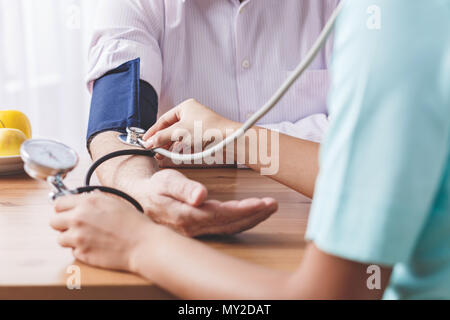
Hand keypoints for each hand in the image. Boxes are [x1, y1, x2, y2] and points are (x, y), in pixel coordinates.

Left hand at [50, 192, 155, 271]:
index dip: (64, 209)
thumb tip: (84, 199)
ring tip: (88, 237)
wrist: (143, 244)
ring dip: (71, 238)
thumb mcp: (115, 202)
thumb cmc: (134, 223)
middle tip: (76, 226)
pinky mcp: (81, 253)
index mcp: (87, 202)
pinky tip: (96, 246)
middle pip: (53, 221)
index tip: (68, 212)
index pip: (58, 203)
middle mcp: (79, 218)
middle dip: (63, 224)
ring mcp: (78, 237)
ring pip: (60, 238)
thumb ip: (95, 200)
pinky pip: (72, 251)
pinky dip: (81, 250)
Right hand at [127, 169, 277, 236]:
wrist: (141, 198)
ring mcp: (198, 231)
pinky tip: (252, 214)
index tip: (263, 203)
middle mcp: (195, 228)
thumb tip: (201, 197)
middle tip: (274, 204)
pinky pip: (225, 227)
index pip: (223, 215)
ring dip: (252, 218)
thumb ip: (183, 189)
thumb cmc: (155, 188)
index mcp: (188, 216)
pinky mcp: (200, 229)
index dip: (245, 210)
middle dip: (255, 215)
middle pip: (231, 224)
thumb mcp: (166, 182)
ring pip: (230, 228)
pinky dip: (241, 221)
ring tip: (269, 207)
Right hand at [142, 99, 238, 159]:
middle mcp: (192, 114)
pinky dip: (180, 148)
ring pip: (179, 136)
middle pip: (171, 128)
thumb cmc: (208, 130)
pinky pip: (187, 142)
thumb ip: (162, 137)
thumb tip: (148, 142)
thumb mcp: (180, 132)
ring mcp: (198, 125)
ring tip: (161, 154)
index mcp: (186, 107)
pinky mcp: (204, 136)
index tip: (145, 140)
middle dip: (162, 140)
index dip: (153, 131)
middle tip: (153, 149)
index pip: (164, 119)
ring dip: (170, 146)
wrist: (230, 139)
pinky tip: (174, 155)